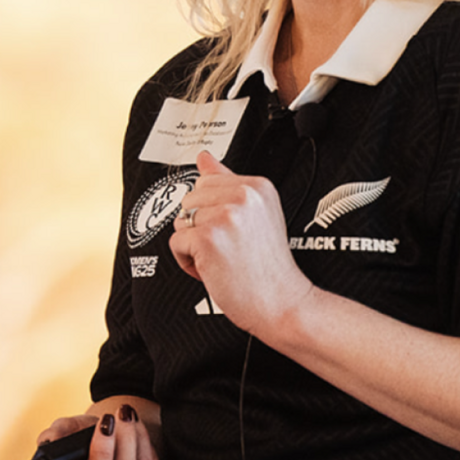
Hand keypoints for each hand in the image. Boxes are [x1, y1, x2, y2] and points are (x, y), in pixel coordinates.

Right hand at [33, 401, 160, 459]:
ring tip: (123, 417)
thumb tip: (53, 438)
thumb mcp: (68, 432)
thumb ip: (57, 432)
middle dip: (101, 454)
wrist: (115, 442)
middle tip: (106, 425)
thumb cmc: (84, 441)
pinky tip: (135, 425)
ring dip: (125, 444)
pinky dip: (142, 445)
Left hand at [168, 150, 315, 334]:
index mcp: (257, 185)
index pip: (206, 182)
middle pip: (190, 200)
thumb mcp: (256, 215)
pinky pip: (176, 242)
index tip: (235, 232)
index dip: (212, 212)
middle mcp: (244, 195)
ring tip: (222, 259)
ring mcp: (226, 215)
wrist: (283, 303)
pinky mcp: (209, 238)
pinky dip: (187, 262)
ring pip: (181, 221)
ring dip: (193, 246)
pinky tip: (213, 270)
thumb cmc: (268, 267)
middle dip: (200, 227)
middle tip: (229, 249)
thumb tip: (203, 157)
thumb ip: (228, 182)